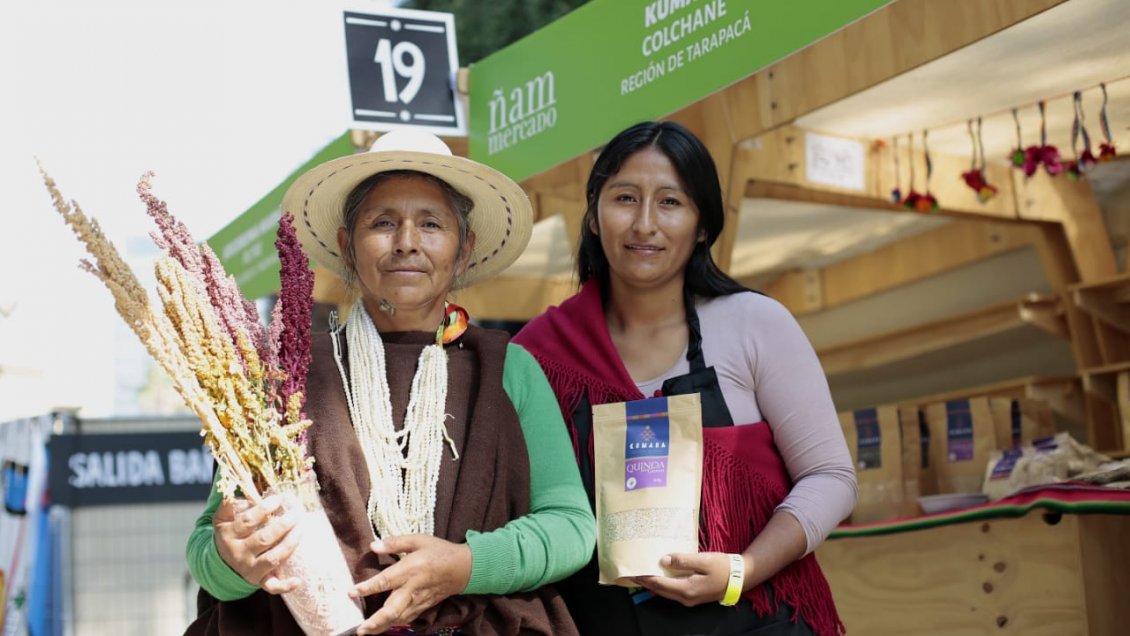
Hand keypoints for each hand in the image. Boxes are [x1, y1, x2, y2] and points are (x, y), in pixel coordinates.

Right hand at [212, 495, 301, 593]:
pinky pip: (272, 586)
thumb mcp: (223, 516)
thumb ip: (231, 500)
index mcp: (228, 534)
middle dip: (283, 525)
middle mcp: (238, 553)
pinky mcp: (258, 580)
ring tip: (301, 529)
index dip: (264, 509)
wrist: (220, 562)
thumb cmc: (229, 532)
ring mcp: (249, 568)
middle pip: (263, 539)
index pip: (248, 521)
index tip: (278, 498)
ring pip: (273, 558)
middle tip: (296, 513)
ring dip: (290, 544)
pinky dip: (285, 585)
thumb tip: (238, 478)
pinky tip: (298, 580)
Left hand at [351, 535, 471, 634]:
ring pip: (398, 618)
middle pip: (392, 609)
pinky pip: (407, 619)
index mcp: (411, 569)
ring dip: (381, 627)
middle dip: (375, 621)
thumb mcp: (419, 540)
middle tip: (360, 629)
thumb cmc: (439, 551)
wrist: (463, 568)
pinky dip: (393, 624)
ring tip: (365, 632)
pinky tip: (382, 627)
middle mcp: (413, 588)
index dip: (367, 588)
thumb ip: (395, 542)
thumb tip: (373, 546)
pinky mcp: (423, 607)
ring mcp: (419, 600)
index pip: (385, 581)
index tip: (350, 592)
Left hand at [632, 552, 744, 606]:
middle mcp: (685, 597)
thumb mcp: (703, 560)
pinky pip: (673, 591)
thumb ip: (683, 560)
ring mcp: (689, 599)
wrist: (741, 577)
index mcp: (686, 589)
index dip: (644, 577)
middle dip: (645, 582)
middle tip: (631, 573)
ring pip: (665, 592)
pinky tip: (660, 576)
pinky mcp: (693, 595)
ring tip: (642, 574)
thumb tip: (663, 560)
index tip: (631, 571)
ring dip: (653, 584)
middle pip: (659, 590)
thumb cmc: (723, 566)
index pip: (659, 584)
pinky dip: (663, 584)